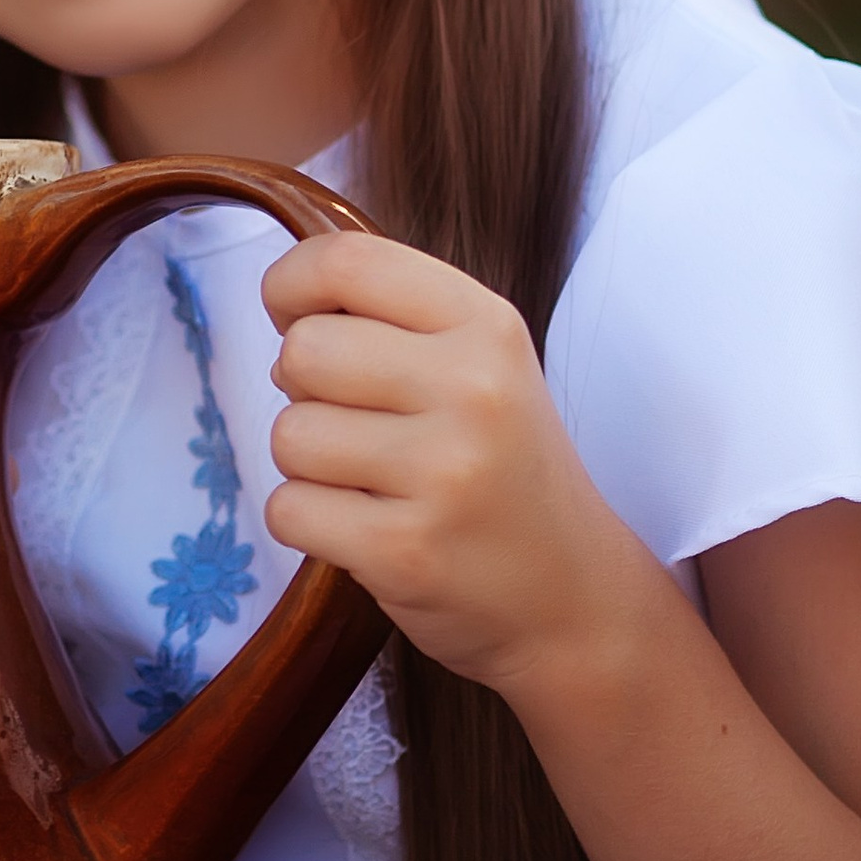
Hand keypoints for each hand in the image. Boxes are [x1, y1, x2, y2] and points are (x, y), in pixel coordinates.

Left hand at [262, 231, 662, 689]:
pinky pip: (288, 509)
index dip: (291, 285)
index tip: (293, 317)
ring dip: (308, 465)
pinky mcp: (405, 550)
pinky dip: (308, 523)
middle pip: (302, 352)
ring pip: (288, 436)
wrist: (573, 598)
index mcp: (487, 326)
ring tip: (371, 483)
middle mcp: (473, 389)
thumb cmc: (504, 471)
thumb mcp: (482, 366)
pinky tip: (365, 529)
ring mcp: (443, 473)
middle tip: (357, 424)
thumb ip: (394, 318)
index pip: (348, 261)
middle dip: (304, 391)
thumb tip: (286, 301)